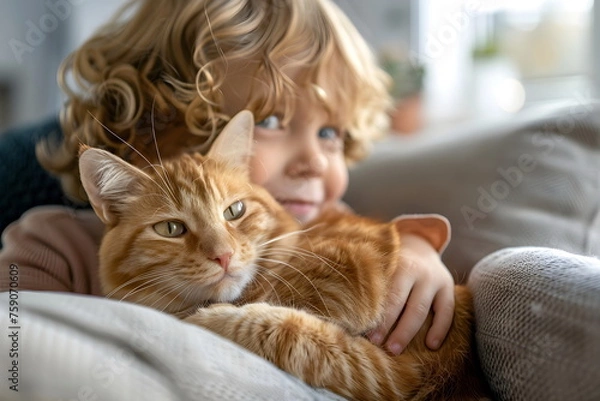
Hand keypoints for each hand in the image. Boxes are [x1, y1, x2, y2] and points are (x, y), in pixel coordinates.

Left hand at [367, 233, 454, 354]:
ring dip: (407, 332)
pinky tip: (431, 345)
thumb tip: (347, 308)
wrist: (421, 246)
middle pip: (401, 302)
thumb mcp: (384, 263)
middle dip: (388, 326)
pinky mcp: (448, 287)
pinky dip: (440, 329)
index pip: (385, 293)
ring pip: (421, 309)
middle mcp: (417, 270)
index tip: (364, 332)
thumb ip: (372, 280)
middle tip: (376, 344)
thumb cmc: (393, 262)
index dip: (375, 314)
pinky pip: (447, 311)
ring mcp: (434, 279)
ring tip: (395, 349)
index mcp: (397, 264)